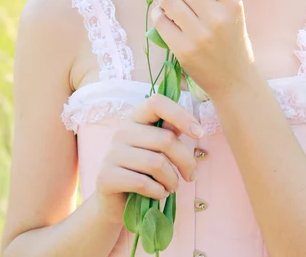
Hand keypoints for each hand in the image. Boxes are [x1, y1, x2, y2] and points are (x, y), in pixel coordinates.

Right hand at [95, 94, 200, 224]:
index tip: (199, 133)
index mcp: (136, 119)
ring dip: (172, 181)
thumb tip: (193, 127)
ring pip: (156, 163)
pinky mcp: (106, 177)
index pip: (157, 102)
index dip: (180, 114)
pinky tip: (158, 194)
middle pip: (165, 140)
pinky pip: (143, 183)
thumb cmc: (145, 173)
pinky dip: (158, 192)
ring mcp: (112, 153)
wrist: (117, 203)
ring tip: (171, 187)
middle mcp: (122, 131)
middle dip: (186, 161)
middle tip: (190, 176)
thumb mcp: (159, 150)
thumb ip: (170, 135)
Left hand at [151, 0, 254, 99]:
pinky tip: (164, 15)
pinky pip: (160, 21)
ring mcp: (200, 35)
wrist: (235, 78)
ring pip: (167, 0)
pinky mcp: (184, 50)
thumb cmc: (229, 37)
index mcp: (231, 1)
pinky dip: (158, 14)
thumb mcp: (229, 10)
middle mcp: (218, 16)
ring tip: (168, 0)